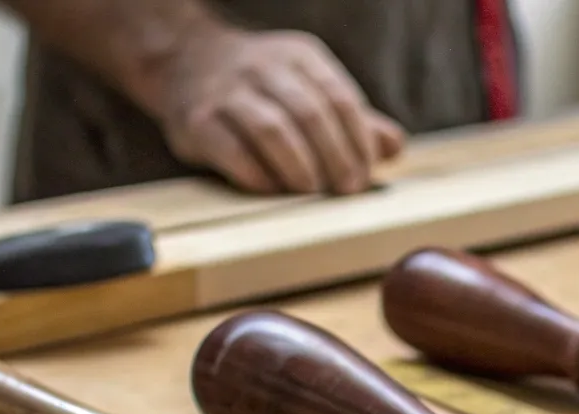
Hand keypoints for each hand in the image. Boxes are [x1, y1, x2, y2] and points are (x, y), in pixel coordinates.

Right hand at [149, 26, 405, 193]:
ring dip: (299, 168)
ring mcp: (227, 91)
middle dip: (335, 157)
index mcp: (300, 56)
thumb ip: (353, 118)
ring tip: (311, 192)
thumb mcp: (311, 88)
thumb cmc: (265, 87)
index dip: (358, 141)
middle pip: (310, 114)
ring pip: (273, 130)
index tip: (366, 174)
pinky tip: (273, 191)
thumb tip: (393, 146)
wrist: (185, 61)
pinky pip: (233, 152)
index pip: (340, 98)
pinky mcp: (198, 120)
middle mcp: (263, 66)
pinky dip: (258, 176)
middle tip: (346, 190)